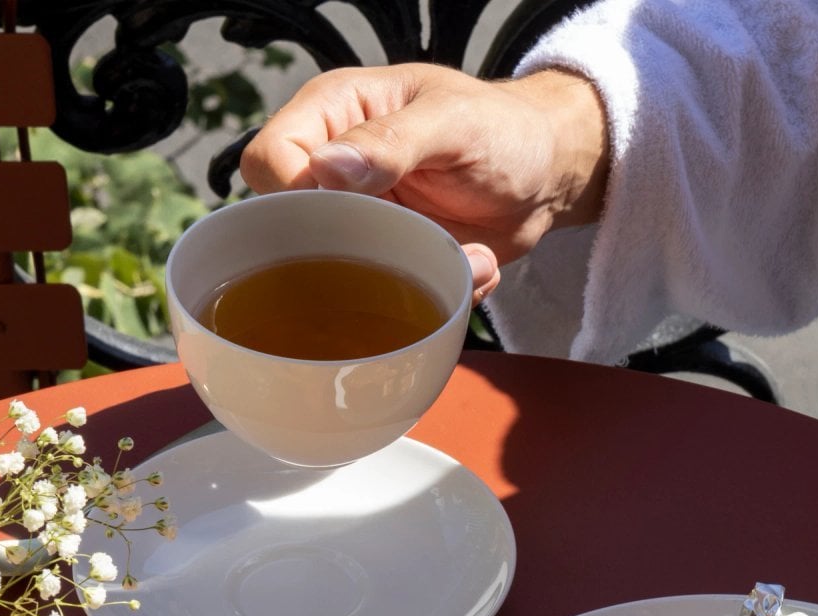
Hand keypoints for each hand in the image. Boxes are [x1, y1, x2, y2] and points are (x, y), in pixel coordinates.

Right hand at [241, 65, 608, 302]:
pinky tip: (474, 265)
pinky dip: (438, 290)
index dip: (296, 197)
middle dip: (363, 252)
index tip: (354, 212)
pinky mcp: (390, 258)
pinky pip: (387, 297)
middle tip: (423, 242)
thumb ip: (391, 142)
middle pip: (291, 230)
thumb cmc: (502, 128)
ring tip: (468, 255)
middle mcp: (333, 169)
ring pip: (342, 275)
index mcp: (331, 116)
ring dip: (409, 278)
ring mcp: (360, 219)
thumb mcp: (453, 124)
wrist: (548, 172)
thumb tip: (327, 168)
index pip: (269, 162)